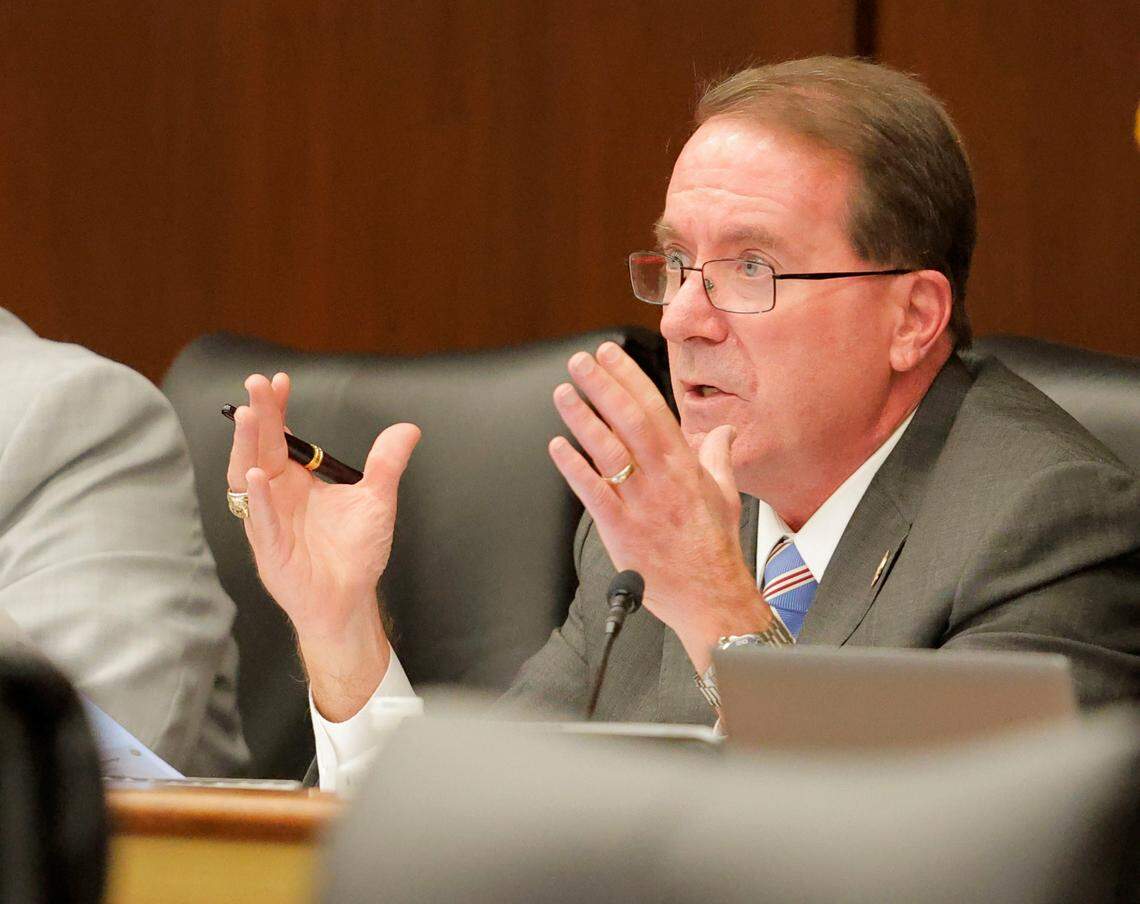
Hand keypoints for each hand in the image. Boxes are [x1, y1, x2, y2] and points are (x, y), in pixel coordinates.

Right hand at [227, 372, 419, 719]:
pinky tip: (256, 476)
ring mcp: (269, 519)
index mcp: (296, 480)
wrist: (348, 599)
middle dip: (259, 415)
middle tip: (256, 383)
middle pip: (261, 447)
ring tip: (250, 417)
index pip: (282, 436)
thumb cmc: (355, 552)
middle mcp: (277, 494)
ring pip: (249, 477)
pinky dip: (258, 498)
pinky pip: (261, 520)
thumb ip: (387, 462)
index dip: (278, 408)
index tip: (279, 380)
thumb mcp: (377, 499)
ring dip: (247, 447)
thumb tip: (408, 428)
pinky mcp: (270, 548)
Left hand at [548, 343, 772, 671]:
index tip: (611, 354)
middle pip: (628, 421)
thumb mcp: (725, 494)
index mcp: (686, 466)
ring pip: (607, 451)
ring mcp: (640, 504)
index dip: (630, 378)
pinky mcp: (621, 530)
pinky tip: (557, 446)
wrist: (711, 596)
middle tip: (580, 361)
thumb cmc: (715, 547)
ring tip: (564, 392)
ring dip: (582, 418)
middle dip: (602, 386)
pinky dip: (574, 467)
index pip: (654, 410)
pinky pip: (593, 492)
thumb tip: (722, 432)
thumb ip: (718, 457)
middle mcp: (662, 479)